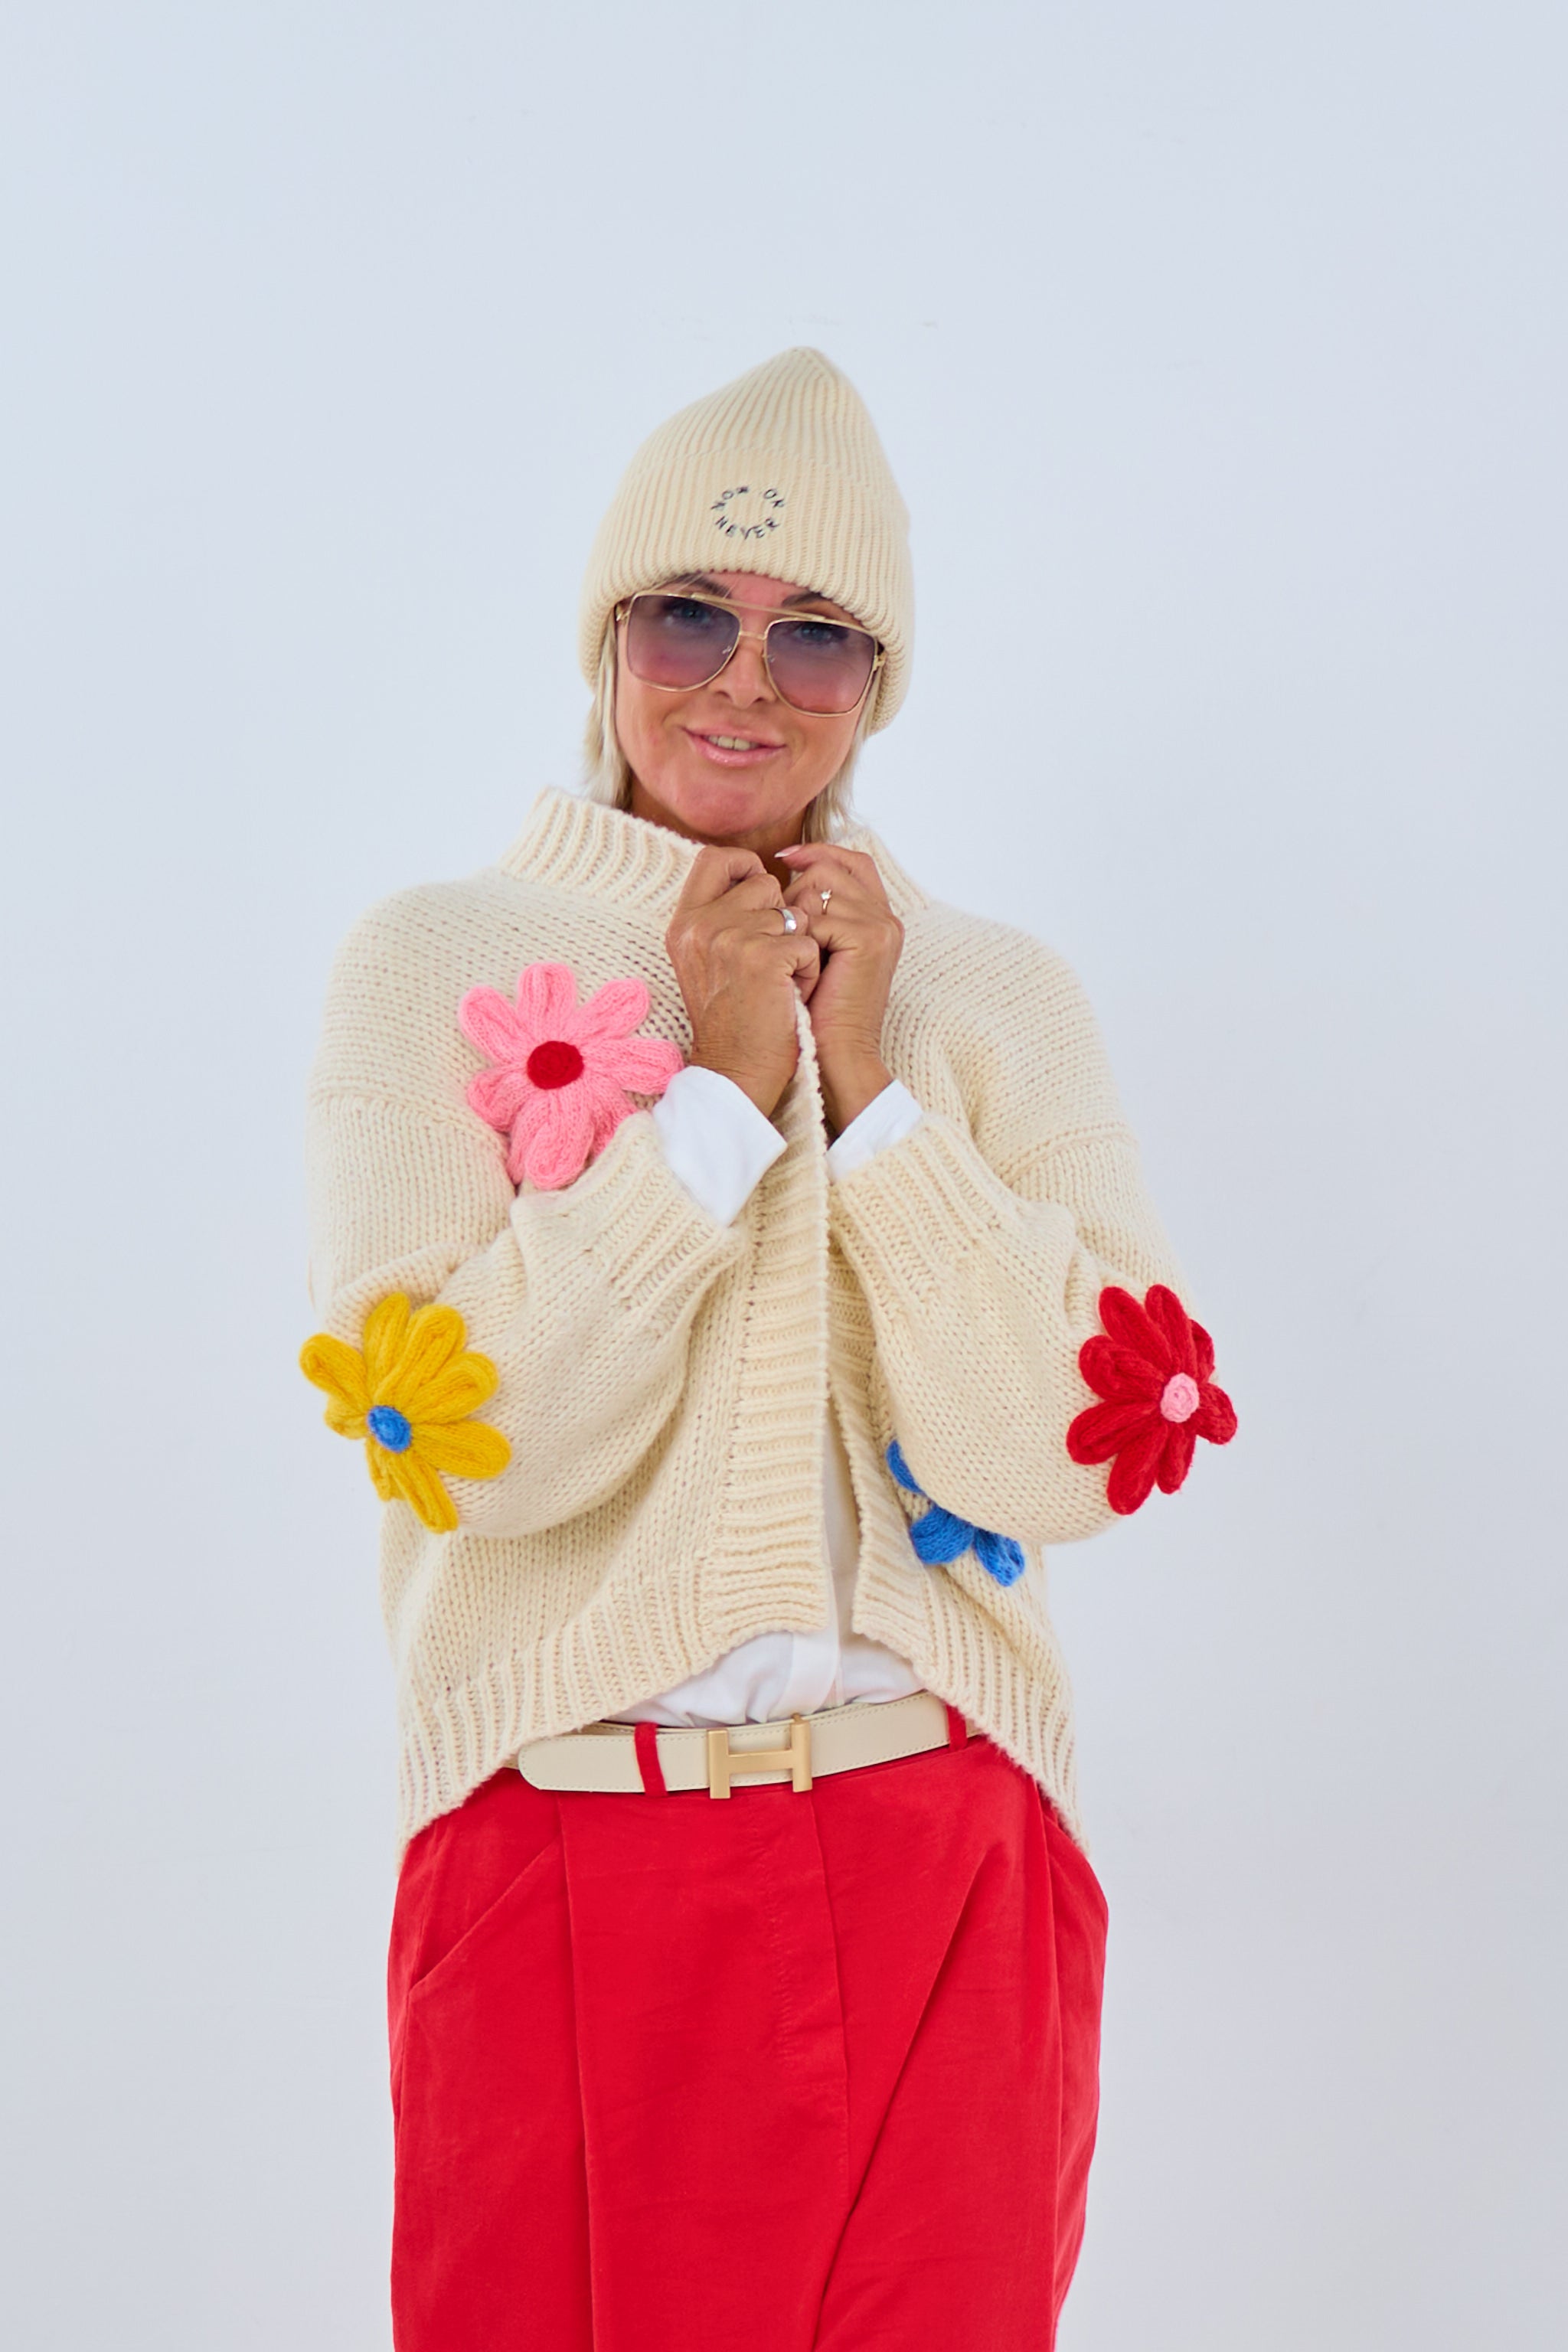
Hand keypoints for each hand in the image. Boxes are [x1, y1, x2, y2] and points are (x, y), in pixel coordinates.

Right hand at [665, 847, 820, 1119]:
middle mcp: (700, 924)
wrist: (736, 1073)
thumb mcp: (708, 962)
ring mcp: (729, 937)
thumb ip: (722, 918)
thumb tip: (761, 878)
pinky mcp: (762, 956)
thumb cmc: (733, 1022)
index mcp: (684, 923)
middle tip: (769, 965)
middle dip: (781, 918)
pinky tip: (789, 998)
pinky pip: (807, 942)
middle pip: (764, 884)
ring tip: (779, 984)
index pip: (714, 858)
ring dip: (797, 947)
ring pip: (791, 913)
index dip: (747, 867)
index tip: (763, 896)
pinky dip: (808, 972)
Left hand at [777, 844, 902, 1133]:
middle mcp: (886, 916)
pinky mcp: (870, 939)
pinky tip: (802, 969)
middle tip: (786, 933)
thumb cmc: (816, 1013)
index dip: (819, 852)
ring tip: (796, 955)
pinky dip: (800, 940)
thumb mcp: (816, 955)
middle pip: (832, 868)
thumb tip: (782, 873)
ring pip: (820, 886)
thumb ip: (814, 916)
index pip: (852, 860)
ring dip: (795, 916)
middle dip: (798, 891)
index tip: (784, 858)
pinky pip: (817, 915)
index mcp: (878, 918)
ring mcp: (882, 925)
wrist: (837, 1056)